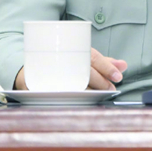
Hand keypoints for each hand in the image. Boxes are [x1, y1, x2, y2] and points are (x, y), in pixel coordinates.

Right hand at [13, 48, 127, 90]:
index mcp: (72, 49)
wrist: (28, 67)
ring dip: (90, 90)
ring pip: (74, 83)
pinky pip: (58, 93)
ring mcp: (51, 73)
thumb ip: (102, 62)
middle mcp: (62, 60)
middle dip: (100, 81)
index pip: (92, 57)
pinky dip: (72, 97)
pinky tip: (82, 101)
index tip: (118, 76)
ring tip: (101, 95)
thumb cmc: (61, 61)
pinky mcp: (41, 86)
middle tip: (111, 87)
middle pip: (84, 70)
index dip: (106, 66)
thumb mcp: (81, 58)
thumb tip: (123, 65)